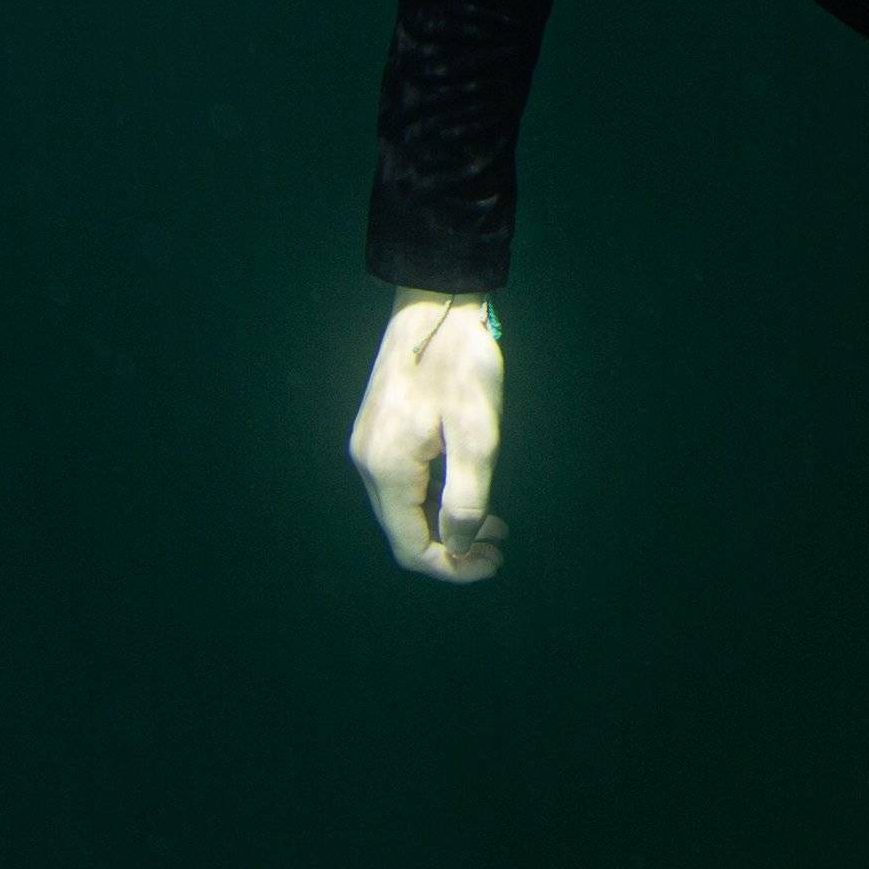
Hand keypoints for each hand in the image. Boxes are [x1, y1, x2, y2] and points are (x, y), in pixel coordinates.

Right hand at [350, 292, 507, 580]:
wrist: (437, 302)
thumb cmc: (462, 364)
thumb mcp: (477, 435)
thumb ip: (467, 498)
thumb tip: (459, 544)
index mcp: (388, 471)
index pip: (410, 547)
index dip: (452, 566)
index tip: (492, 563)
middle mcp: (368, 464)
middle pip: (404, 532)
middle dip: (452, 548)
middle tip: (500, 547)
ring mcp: (370, 445)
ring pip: (405, 508)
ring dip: (447, 524)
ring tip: (495, 525)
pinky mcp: (380, 429)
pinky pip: (404, 482)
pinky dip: (436, 498)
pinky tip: (468, 491)